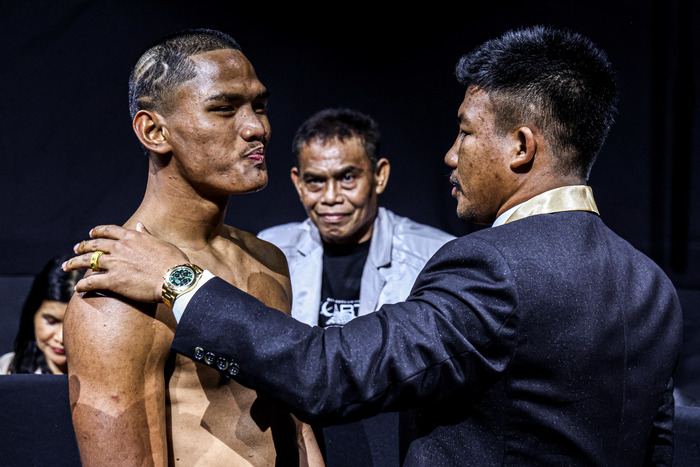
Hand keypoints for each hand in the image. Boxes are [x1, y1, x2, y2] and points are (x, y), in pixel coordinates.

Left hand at [63, 223, 189, 302]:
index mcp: (132, 237)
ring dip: (74, 263)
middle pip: (94, 245)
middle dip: (82, 247)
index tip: (91, 233)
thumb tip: (140, 225)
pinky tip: (77, 288)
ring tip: (66, 266)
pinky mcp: (113, 281)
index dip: (97, 231)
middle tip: (75, 250)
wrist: (175, 279)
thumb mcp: (161, 243)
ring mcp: (115, 264)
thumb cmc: (174, 261)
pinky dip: (82, 284)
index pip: (109, 230)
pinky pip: (92, 281)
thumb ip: (147, 235)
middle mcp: (120, 248)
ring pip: (88, 261)